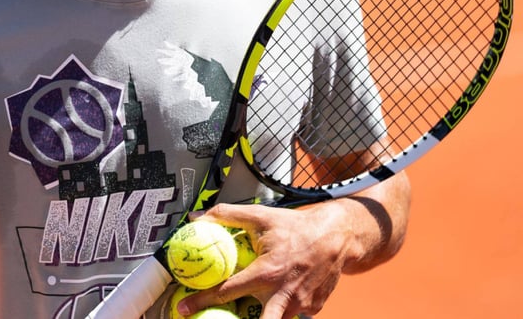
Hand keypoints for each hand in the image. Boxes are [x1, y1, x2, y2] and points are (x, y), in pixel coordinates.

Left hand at [173, 201, 351, 318]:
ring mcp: (300, 305)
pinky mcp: (313, 309)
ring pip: (275, 318)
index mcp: (266, 273)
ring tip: (258, 301)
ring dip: (263, 313)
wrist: (337, 236)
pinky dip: (284, 307)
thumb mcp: (260, 216)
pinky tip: (284, 292)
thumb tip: (197, 218)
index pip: (227, 291)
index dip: (202, 300)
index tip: (184, 308)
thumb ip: (226, 215)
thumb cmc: (296, 227)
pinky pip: (292, 314)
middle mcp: (282, 293)